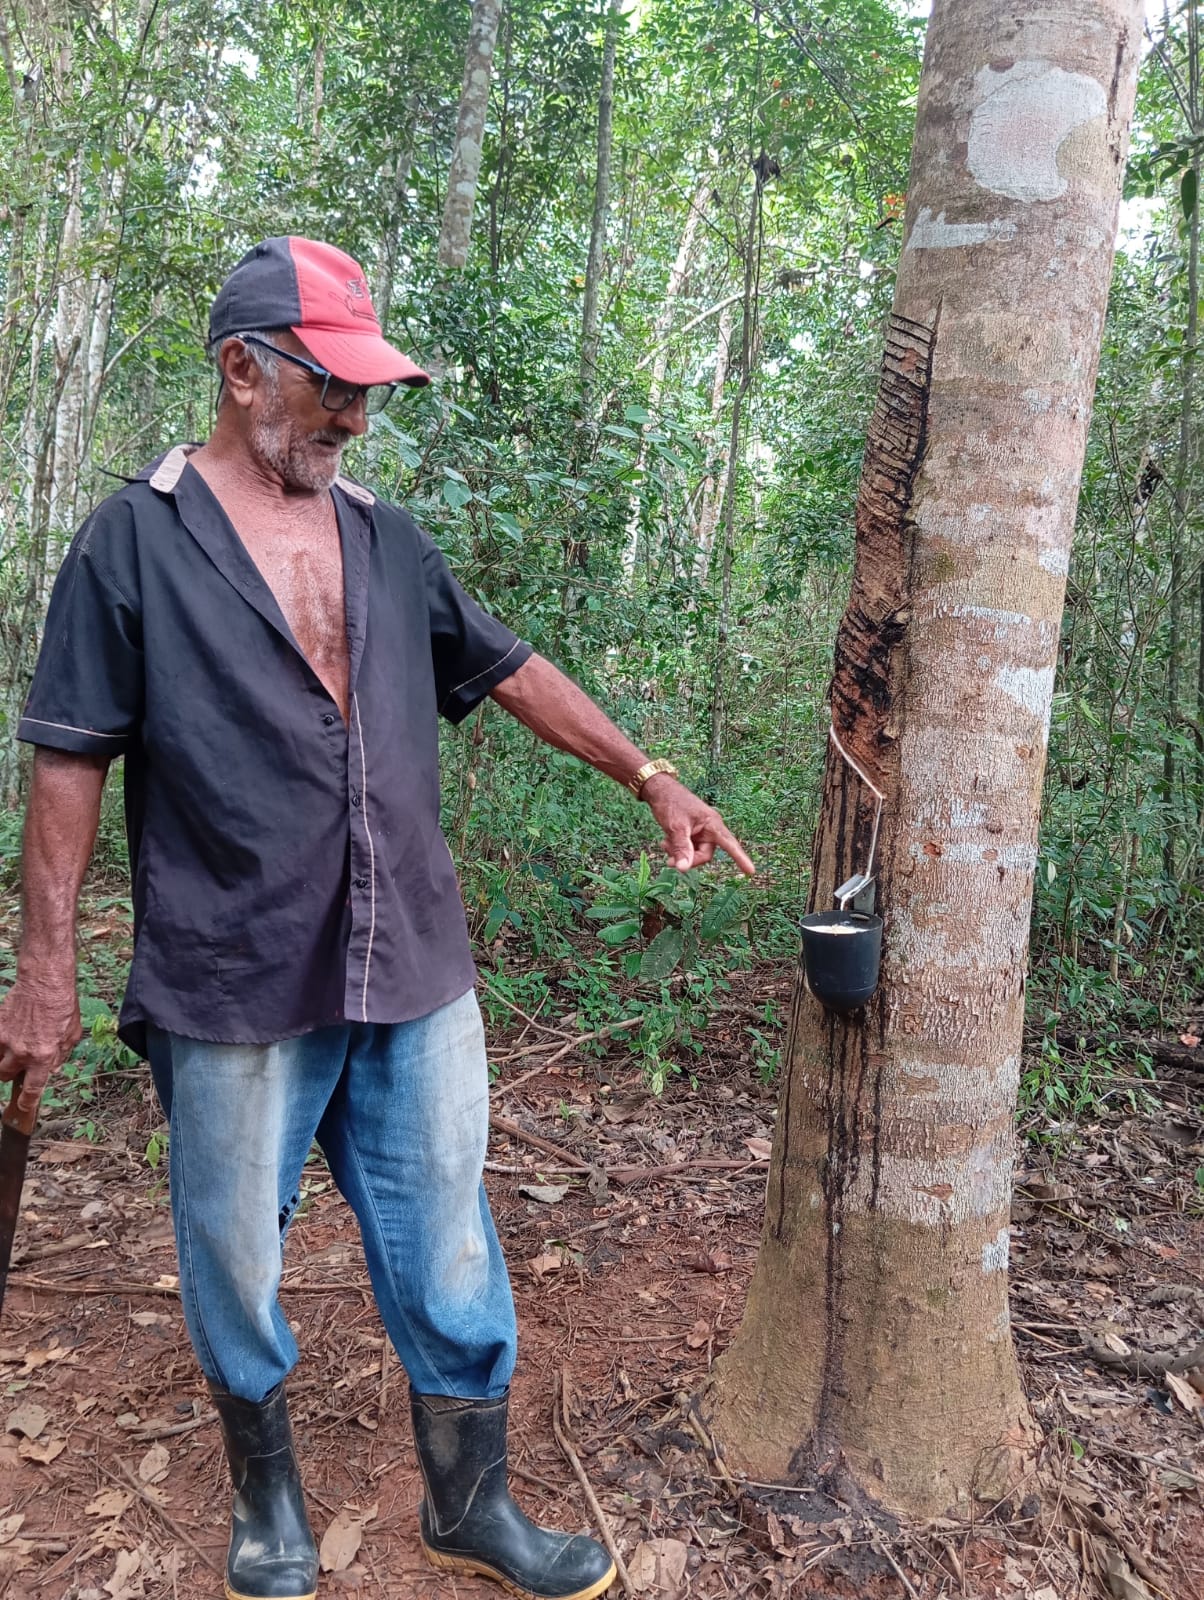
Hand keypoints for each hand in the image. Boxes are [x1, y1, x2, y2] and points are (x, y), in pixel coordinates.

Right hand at [0, 969, 81, 1116]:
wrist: (44, 981)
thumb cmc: (62, 1005)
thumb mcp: (73, 1034)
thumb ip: (61, 1055)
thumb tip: (52, 1069)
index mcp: (44, 1057)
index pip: (32, 1089)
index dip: (27, 1102)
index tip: (23, 1107)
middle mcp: (22, 1052)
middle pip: (5, 1076)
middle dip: (11, 1074)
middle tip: (18, 1064)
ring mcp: (6, 1040)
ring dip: (3, 1059)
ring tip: (14, 1047)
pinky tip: (10, 1032)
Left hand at [641, 775, 755, 875]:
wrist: (659, 790)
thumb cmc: (671, 803)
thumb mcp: (676, 827)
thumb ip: (681, 848)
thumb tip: (684, 869)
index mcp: (713, 824)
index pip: (730, 844)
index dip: (740, 858)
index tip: (750, 871)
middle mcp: (710, 829)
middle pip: (705, 854)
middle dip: (688, 859)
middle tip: (669, 862)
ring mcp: (701, 832)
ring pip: (695, 853)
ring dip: (680, 853)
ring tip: (665, 844)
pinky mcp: (692, 833)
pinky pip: (688, 848)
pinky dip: (677, 849)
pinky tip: (665, 842)